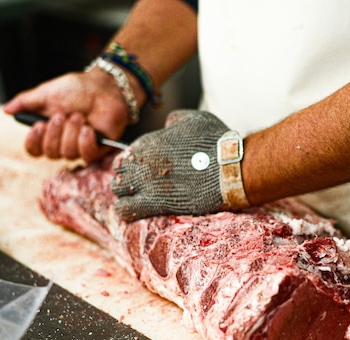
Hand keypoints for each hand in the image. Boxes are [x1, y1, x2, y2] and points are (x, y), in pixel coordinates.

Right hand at [3, 70, 129, 162]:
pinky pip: (87, 156)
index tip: (38, 126)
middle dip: (55, 133)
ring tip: (79, 115)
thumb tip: (6, 110)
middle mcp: (63, 142)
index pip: (34, 150)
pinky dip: (85, 141)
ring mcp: (80, 147)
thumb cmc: (77, 89)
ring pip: (68, 153)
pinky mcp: (98, 149)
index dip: (34, 142)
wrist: (104, 87)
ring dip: (72, 132)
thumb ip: (26, 102)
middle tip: (62, 115)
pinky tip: (88, 128)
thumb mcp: (47, 92)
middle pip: (50, 153)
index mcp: (48, 132)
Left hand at [112, 110, 248, 220]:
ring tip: (142, 198)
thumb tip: (167, 124)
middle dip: (129, 179)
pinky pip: (125, 210)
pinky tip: (139, 210)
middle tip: (144, 186)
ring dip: (128, 194)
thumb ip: (175, 119)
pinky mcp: (155, 203)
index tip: (146, 169)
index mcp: (150, 141)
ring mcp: (147, 183)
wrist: (231, 168)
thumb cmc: (217, 142)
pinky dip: (128, 211)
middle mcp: (143, 162)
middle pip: (120, 173)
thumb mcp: (195, 119)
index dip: (135, 163)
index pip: (127, 154)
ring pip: (118, 191)